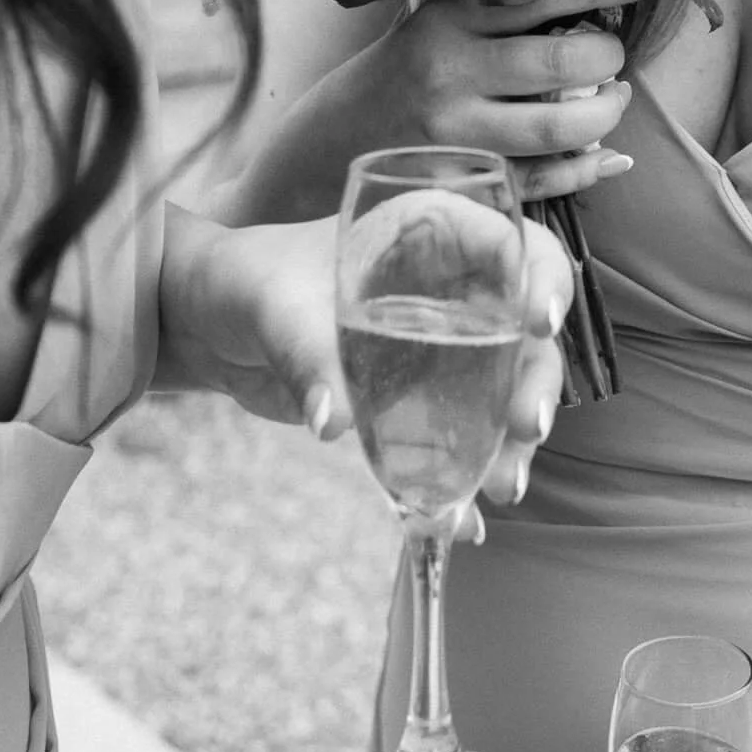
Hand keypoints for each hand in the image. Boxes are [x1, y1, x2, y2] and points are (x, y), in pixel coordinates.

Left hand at [155, 206, 575, 483]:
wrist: (211, 325)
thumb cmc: (247, 283)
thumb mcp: (275, 308)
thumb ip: (306, 354)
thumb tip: (331, 421)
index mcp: (431, 229)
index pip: (510, 241)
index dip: (540, 276)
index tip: (538, 321)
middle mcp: (452, 282)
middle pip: (523, 324)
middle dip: (536, 377)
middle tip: (527, 428)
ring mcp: (442, 341)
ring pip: (505, 385)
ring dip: (512, 438)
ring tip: (504, 489)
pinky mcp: (420, 394)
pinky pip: (462, 431)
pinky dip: (467, 475)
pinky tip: (466, 522)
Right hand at [336, 0, 660, 201]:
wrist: (331, 141)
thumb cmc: (403, 70)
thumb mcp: (438, 21)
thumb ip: (501, 7)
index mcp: (450, 21)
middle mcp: (452, 74)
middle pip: (560, 63)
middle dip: (608, 59)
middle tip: (614, 60)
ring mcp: (455, 136)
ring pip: (557, 125)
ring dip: (605, 114)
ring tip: (611, 102)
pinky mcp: (459, 186)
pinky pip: (541, 179)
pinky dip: (584, 169)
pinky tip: (606, 157)